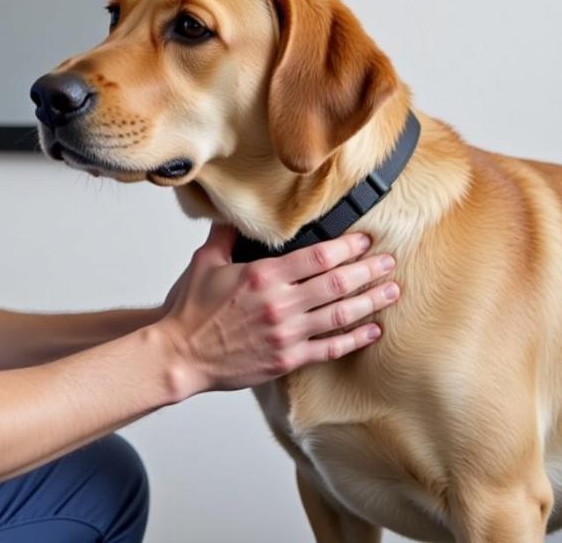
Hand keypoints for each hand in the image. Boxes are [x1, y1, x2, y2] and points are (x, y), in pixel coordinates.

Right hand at [156, 224, 398, 398]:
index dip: (346, 247)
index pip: (316, 256)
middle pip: (337, 283)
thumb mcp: (205, 261)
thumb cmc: (190, 310)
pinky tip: (372, 330)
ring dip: (370, 301)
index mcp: (262, 275)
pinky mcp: (287, 359)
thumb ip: (226, 234)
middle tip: (388, 262)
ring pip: (341, 315)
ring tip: (391, 290)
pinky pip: (330, 349)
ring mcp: (286, 334)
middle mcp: (280, 303)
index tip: (364, 240)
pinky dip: (355, 339)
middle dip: (368, 271)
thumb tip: (236, 212)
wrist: (180, 355)